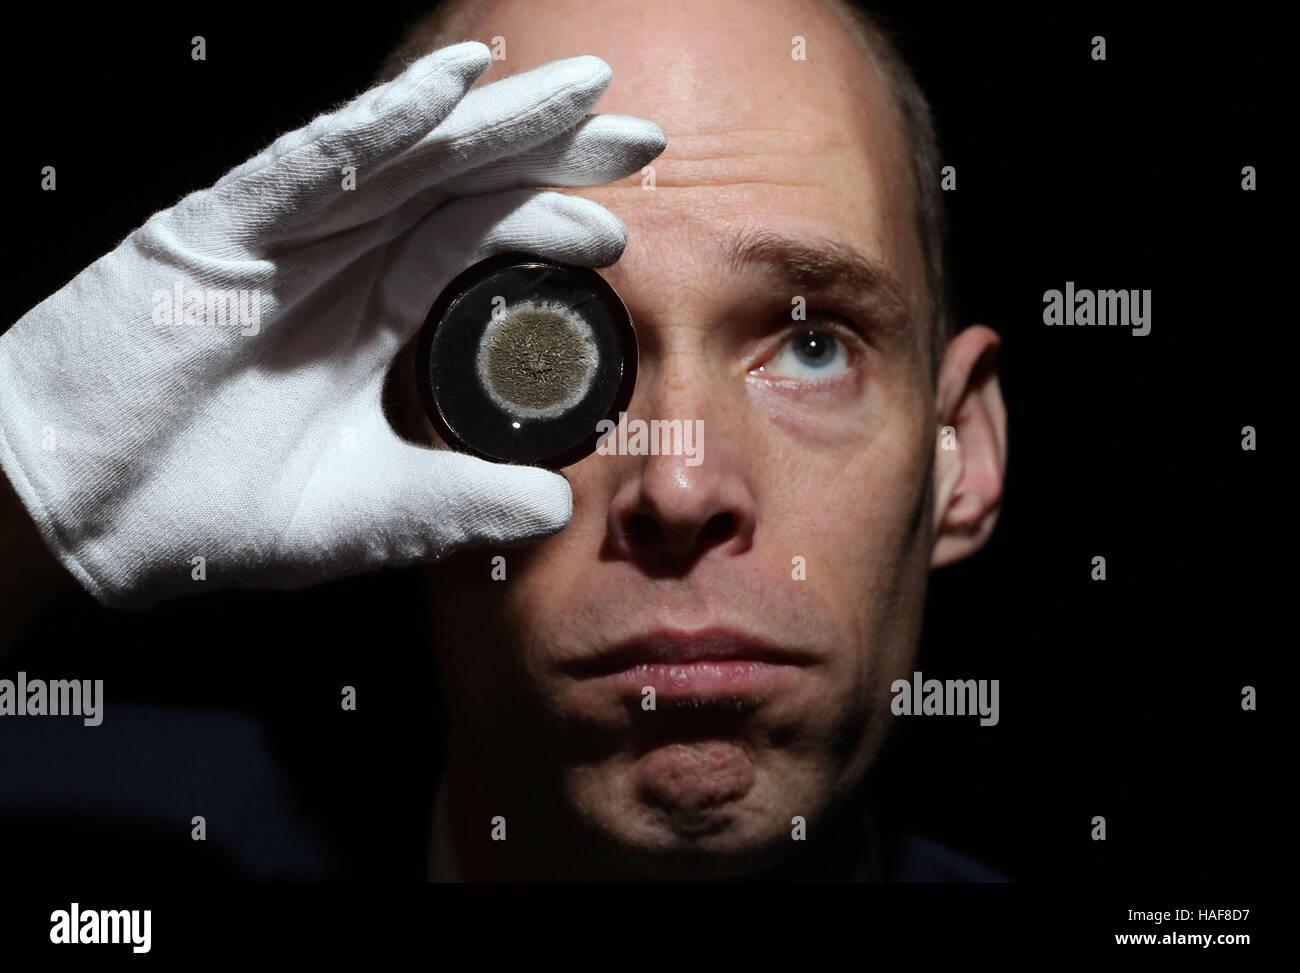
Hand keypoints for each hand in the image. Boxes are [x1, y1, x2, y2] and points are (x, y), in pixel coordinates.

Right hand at [0, 41, 664, 608]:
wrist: (90, 520)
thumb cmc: (211, 511)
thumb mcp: (363, 515)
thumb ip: (456, 504)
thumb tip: (556, 508)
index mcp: (370, 318)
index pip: (476, 250)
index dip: (547, 230)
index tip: (617, 234)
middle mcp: (337, 263)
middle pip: (461, 187)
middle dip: (551, 155)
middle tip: (641, 134)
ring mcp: (282, 241)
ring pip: (404, 158)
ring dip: (492, 120)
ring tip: (578, 88)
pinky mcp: (219, 234)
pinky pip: (308, 166)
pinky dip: (379, 124)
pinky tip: (450, 88)